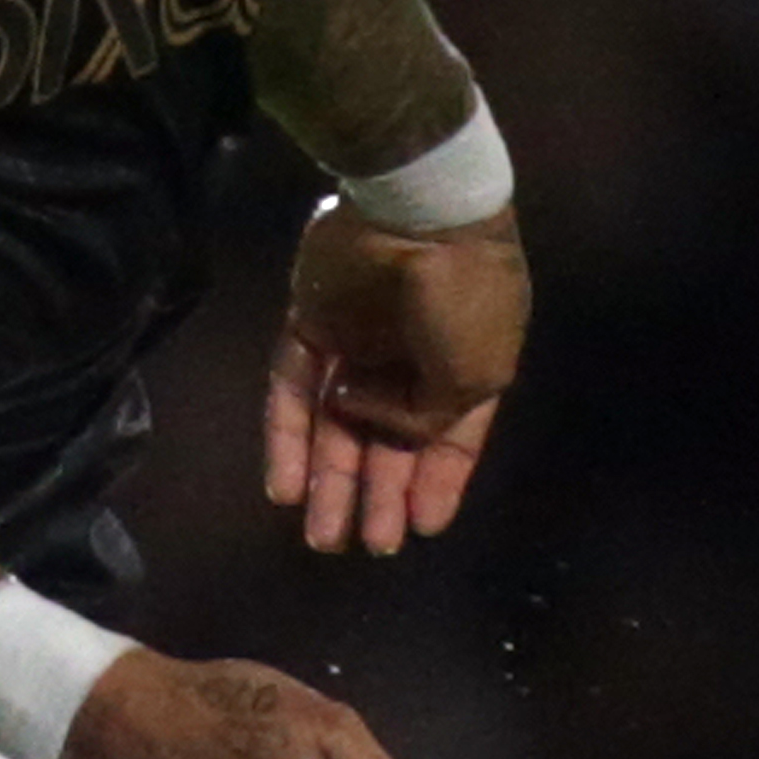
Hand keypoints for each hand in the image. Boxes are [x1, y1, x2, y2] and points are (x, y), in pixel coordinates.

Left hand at [266, 199, 526, 556]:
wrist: (416, 214)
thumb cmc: (462, 300)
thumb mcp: (474, 375)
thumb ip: (427, 421)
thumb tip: (371, 425)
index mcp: (464, 366)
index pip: (449, 438)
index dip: (436, 483)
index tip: (421, 529)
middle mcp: (409, 358)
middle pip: (386, 439)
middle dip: (379, 494)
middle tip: (366, 545)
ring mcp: (356, 340)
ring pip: (336, 423)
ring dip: (330, 479)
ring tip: (322, 537)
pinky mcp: (309, 322)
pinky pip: (292, 390)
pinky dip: (287, 438)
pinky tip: (285, 488)